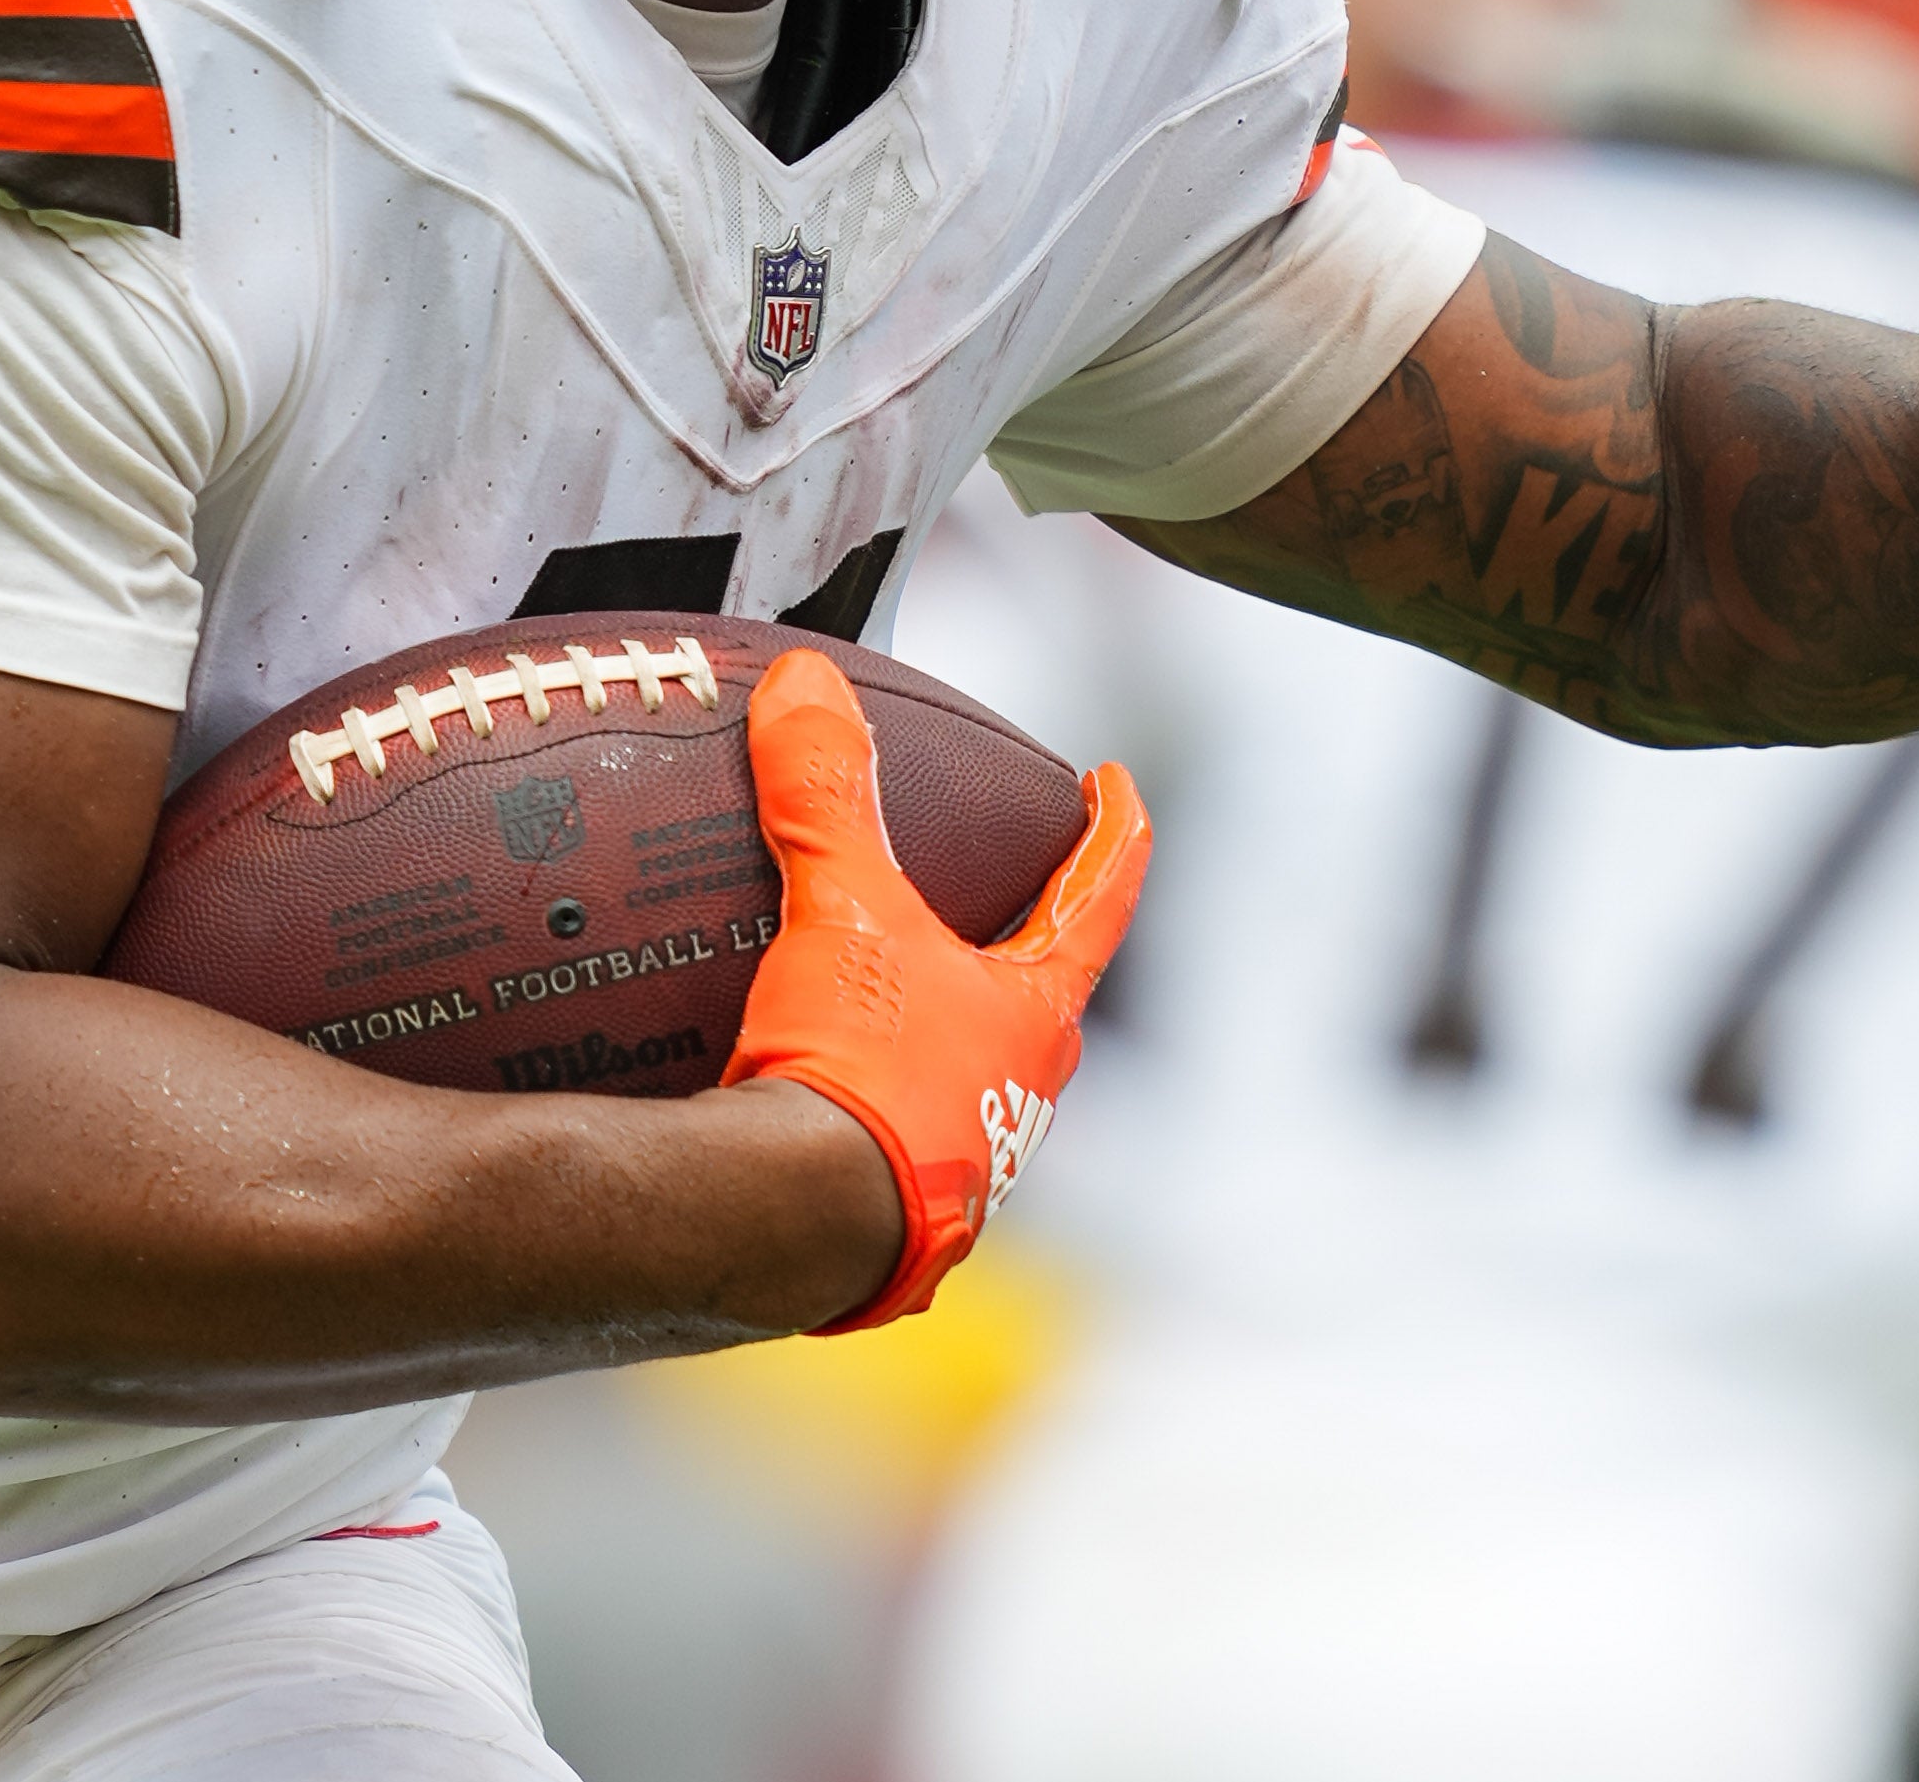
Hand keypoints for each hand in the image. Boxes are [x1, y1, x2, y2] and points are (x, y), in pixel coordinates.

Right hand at [720, 650, 1146, 1332]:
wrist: (800, 1231)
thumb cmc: (860, 1072)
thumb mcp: (844, 915)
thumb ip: (826, 796)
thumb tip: (805, 687)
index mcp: (1034, 1017)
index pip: (1096, 901)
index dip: (1111, 834)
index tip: (1117, 785)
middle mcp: (1016, 1097)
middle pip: (1042, 999)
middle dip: (1029, 947)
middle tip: (1010, 896)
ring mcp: (961, 1167)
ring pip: (971, 1081)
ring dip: (946, 1036)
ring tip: (894, 997)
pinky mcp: (892, 1219)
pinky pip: (889, 1140)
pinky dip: (862, 1104)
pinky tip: (805, 1095)